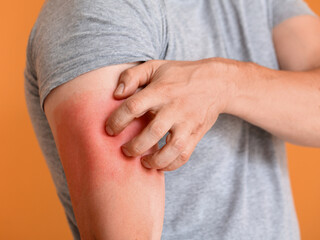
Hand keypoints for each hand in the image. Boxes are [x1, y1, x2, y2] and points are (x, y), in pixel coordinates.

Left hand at [105, 58, 237, 170]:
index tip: (110, 130)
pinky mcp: (196, 133)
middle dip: (134, 147)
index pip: (134, 107)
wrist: (217, 82)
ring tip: (143, 162)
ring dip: (154, 161)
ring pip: (172, 148)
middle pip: (152, 132)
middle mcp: (174, 107)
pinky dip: (171, 165)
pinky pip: (184, 155)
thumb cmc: (179, 75)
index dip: (118, 120)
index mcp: (160, 90)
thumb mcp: (155, 67)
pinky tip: (160, 164)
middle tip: (124, 150)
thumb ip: (132, 76)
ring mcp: (187, 122)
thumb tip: (116, 94)